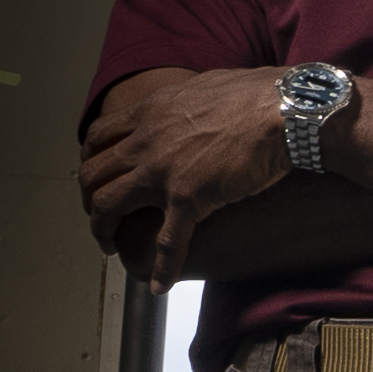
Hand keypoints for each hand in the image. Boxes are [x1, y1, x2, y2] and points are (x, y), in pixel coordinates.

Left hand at [79, 67, 300, 271]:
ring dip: (104, 231)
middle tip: (101, 217)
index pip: (98, 137)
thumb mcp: (202, 87)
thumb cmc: (256, 94)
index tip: (98, 177)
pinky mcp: (189, 197)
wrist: (283, 110)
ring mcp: (162, 171)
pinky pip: (166, 241)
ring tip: (112, 246)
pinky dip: (160, 268)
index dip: (91, 161)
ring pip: (109, 206)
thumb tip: (187, 110)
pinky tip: (160, 284)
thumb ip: (182, 105)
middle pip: (93, 174)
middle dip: (89, 201)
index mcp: (150, 112)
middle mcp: (146, 140)